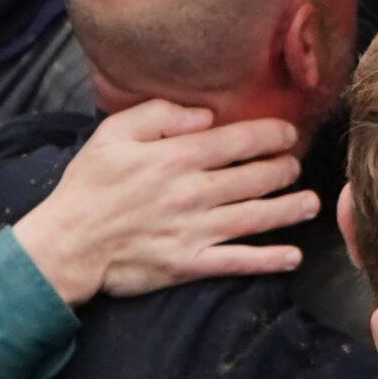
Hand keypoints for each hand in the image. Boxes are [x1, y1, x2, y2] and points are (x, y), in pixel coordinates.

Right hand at [10, 101, 314, 303]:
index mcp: (175, 157)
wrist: (68, 244)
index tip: (288, 132)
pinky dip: (269, 260)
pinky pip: (238, 261)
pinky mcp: (190, 263)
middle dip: (284, 169)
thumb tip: (205, 116)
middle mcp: (193, 192)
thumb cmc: (88, 185)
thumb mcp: (112, 133)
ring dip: (289, 210)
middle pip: (255, 177)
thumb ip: (159, 115)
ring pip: (256, 217)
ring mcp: (195, 230)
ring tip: (310, 204)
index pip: (237, 140)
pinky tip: (293, 257)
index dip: (270, 134)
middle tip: (296, 165)